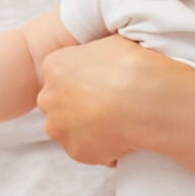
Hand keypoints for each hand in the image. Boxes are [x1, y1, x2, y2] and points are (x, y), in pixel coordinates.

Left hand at [35, 36, 164, 166]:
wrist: (145, 100)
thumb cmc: (132, 66)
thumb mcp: (112, 43)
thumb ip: (97, 54)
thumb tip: (106, 59)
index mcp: (54, 67)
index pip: (61, 75)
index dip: (83, 79)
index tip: (103, 82)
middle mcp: (49, 99)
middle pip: (59, 103)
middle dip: (78, 105)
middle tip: (108, 103)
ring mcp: (60, 128)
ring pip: (70, 129)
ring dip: (88, 128)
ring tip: (118, 122)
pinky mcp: (76, 151)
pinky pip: (88, 150)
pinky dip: (102, 147)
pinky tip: (123, 136)